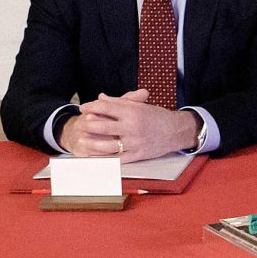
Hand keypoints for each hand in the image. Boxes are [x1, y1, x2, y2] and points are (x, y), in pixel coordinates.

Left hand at [67, 90, 200, 161]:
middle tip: (79, 124)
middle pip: (104, 125)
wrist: (177, 131)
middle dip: (89, 125)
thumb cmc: (157, 116)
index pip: (106, 107)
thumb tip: (100, 97)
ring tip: (82, 141)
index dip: (92, 106)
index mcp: (133, 111)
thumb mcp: (139, 105)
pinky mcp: (137, 155)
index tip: (82, 107)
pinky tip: (94, 158)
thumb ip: (119, 102)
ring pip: (108, 144)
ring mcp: (134, 142)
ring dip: (92, 143)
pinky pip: (118, 159)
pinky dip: (104, 159)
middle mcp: (132, 127)